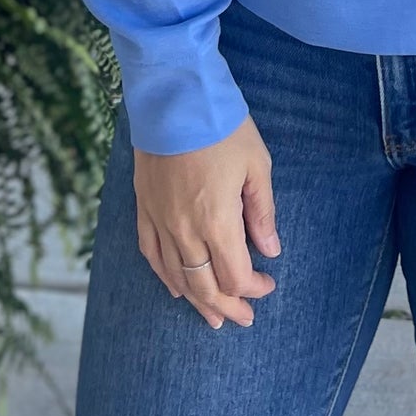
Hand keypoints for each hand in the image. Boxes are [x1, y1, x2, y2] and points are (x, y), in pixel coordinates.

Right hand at [133, 113, 280, 329]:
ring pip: (177, 276)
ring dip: (198, 301)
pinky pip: (152, 254)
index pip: (235, 275)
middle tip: (244, 319)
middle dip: (228, 306)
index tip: (268, 284)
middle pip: (205, 286)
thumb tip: (270, 249)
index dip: (253, 288)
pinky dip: (165, 277)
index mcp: (217, 221)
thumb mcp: (256, 164)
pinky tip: (176, 289)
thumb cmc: (221, 126)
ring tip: (214, 318)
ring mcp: (160, 220)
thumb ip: (262, 211)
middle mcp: (185, 229)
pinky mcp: (144, 207)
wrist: (174, 96)